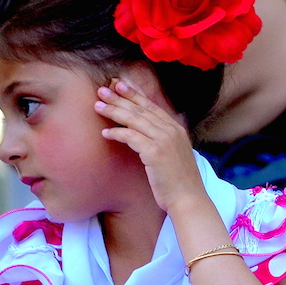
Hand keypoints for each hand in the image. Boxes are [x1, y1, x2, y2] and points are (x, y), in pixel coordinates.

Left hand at [96, 77, 209, 217]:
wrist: (188, 199)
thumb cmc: (179, 182)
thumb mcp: (174, 155)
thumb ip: (163, 141)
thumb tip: (145, 134)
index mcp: (177, 129)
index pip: (152, 106)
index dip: (134, 94)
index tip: (119, 85)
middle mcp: (172, 131)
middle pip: (141, 109)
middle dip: (120, 98)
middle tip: (102, 90)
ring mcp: (165, 140)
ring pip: (134, 120)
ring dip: (114, 111)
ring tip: (97, 105)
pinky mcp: (155, 152)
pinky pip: (131, 137)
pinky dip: (117, 133)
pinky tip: (105, 133)